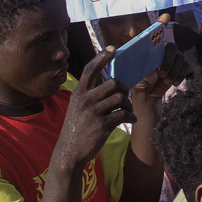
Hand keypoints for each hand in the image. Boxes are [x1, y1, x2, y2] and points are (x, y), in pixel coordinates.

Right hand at [56, 47, 136, 166]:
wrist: (69, 152)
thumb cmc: (77, 127)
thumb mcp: (77, 107)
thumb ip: (89, 94)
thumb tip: (111, 83)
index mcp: (79, 93)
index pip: (90, 69)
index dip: (102, 57)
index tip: (113, 49)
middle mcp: (85, 100)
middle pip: (113, 83)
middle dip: (124, 88)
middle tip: (125, 97)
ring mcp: (93, 112)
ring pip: (120, 98)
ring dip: (129, 103)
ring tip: (128, 109)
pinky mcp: (101, 125)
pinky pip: (123, 114)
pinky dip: (131, 116)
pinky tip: (132, 119)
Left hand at [133, 42, 187, 98]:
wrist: (149, 90)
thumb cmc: (143, 79)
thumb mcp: (141, 78)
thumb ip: (147, 75)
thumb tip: (153, 79)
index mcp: (153, 49)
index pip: (159, 42)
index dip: (157, 52)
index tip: (157, 68)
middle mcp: (165, 50)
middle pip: (172, 47)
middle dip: (168, 62)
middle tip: (162, 75)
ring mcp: (175, 56)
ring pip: (180, 58)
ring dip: (174, 71)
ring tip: (167, 82)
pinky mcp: (181, 64)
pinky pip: (186, 66)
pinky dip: (181, 75)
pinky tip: (174, 83)